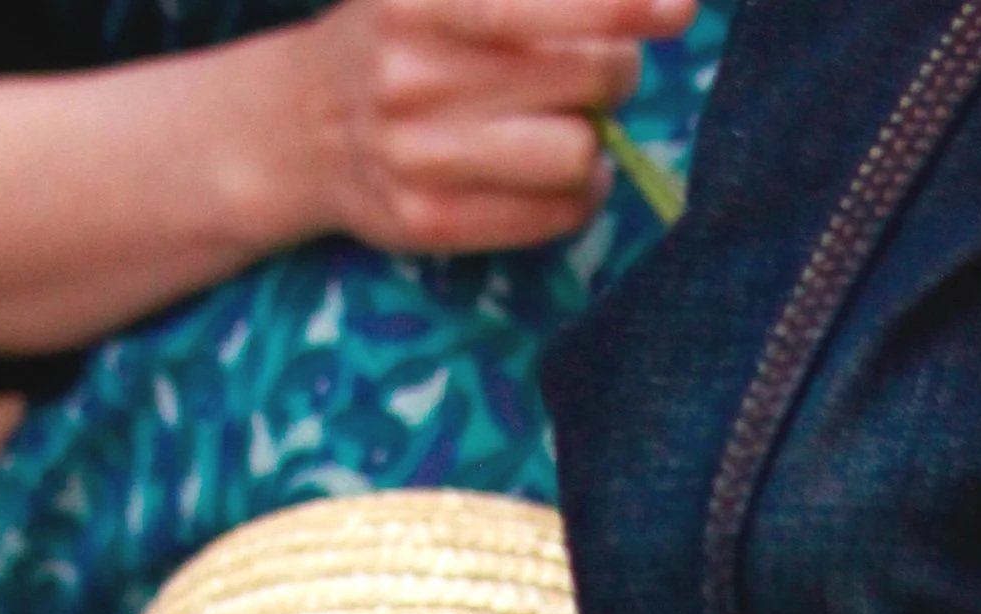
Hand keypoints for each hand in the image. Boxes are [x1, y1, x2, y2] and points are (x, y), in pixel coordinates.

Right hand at [286, 0, 691, 255]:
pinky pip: (554, 216)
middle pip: (587, 75)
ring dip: (597, 141)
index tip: (680, 10)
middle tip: (592, 70)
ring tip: (570, 127)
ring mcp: (417, 157)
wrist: (300, 125)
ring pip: (578, 154)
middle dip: (614, 69)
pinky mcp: (427, 224)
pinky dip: (579, 196)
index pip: (539, 5)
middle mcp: (413, 75)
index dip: (621, 5)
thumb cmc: (400, 34)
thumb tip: (652, 2)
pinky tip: (556, 178)